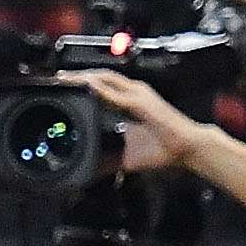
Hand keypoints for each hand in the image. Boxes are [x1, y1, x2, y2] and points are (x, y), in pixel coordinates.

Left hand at [66, 69, 205, 173]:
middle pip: (101, 77)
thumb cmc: (162, 149)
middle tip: (58, 77)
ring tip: (65, 77)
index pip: (103, 86)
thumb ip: (107, 159)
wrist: (187, 148)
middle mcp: (134, 92)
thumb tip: (89, 170)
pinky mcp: (141, 102)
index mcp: (130, 100)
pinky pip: (116, 94)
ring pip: (106, 79)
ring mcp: (138, 95)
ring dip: (85, 77)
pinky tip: (85, 85)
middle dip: (78, 76)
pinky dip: (100, 89)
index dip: (84, 83)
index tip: (64, 85)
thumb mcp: (127, 154)